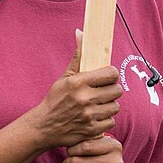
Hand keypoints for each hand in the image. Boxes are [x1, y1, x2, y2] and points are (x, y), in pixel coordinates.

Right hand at [25, 30, 122, 149]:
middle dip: (112, 89)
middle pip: (117, 90)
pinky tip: (95, 116)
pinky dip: (105, 119)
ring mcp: (89, 115)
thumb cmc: (55, 99)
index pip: (111, 74)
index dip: (111, 74)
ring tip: (99, 104)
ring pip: (115, 106)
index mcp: (79, 82)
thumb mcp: (64, 77)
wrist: (44, 126)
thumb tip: (81, 33)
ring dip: (109, 105)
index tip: (107, 76)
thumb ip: (77, 56)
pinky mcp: (92, 130)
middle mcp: (85, 98)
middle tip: (104, 90)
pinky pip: (111, 121)